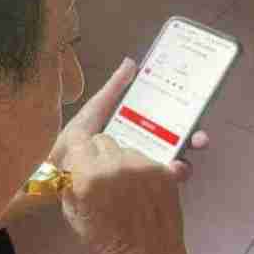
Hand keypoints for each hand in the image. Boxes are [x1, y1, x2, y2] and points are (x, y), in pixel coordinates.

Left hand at [48, 58, 208, 180]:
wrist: (53, 186)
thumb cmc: (68, 148)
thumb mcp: (90, 117)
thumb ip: (111, 92)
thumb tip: (132, 63)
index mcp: (129, 130)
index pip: (160, 118)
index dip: (179, 111)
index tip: (195, 103)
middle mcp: (138, 149)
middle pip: (173, 140)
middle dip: (191, 136)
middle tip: (201, 136)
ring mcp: (138, 171)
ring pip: (172, 161)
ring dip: (187, 156)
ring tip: (193, 152)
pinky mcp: (137, 191)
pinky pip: (161, 183)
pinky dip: (174, 175)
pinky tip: (177, 171)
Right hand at [51, 58, 206, 253]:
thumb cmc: (107, 243)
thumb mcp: (73, 215)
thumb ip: (69, 185)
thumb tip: (69, 165)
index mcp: (89, 176)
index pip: (77, 138)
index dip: (77, 148)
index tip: (79, 157)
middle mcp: (115, 165)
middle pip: (101, 140)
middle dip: (98, 154)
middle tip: (102, 174)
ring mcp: (142, 166)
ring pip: (125, 148)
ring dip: (121, 161)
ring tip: (125, 186)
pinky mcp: (163, 171)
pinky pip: (145, 160)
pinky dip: (141, 171)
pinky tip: (142, 191)